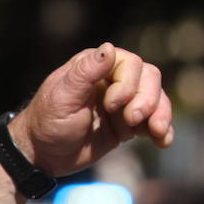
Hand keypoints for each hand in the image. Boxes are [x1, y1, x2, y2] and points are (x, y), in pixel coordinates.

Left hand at [8, 43, 172, 179]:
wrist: (41, 155)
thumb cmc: (46, 122)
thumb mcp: (61, 97)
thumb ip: (85, 73)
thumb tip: (108, 48)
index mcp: (96, 67)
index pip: (131, 64)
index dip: (129, 84)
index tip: (110, 105)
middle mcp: (113, 80)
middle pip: (150, 79)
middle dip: (147, 100)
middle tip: (132, 119)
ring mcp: (122, 103)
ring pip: (156, 100)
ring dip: (161, 115)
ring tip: (156, 132)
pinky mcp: (126, 125)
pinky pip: (152, 123)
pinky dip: (162, 131)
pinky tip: (163, 141)